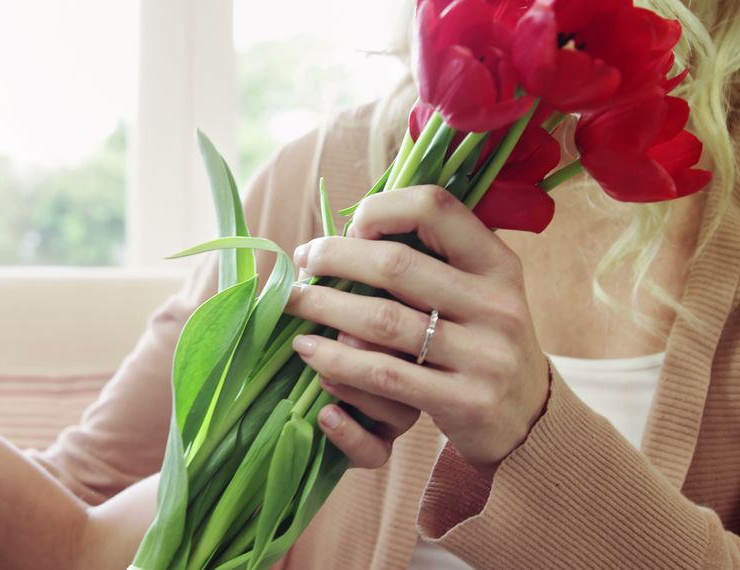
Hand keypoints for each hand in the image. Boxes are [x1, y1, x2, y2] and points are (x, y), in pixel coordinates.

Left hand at [285, 185, 550, 474]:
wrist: (528, 418)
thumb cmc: (479, 341)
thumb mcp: (476, 291)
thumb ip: (431, 260)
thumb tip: (351, 230)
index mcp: (497, 264)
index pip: (435, 208)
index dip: (382, 209)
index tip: (348, 226)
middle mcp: (496, 304)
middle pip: (396, 264)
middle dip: (335, 258)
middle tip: (301, 262)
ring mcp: (484, 355)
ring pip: (383, 321)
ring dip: (324, 308)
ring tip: (292, 303)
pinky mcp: (465, 401)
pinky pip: (385, 376)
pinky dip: (337, 361)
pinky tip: (308, 351)